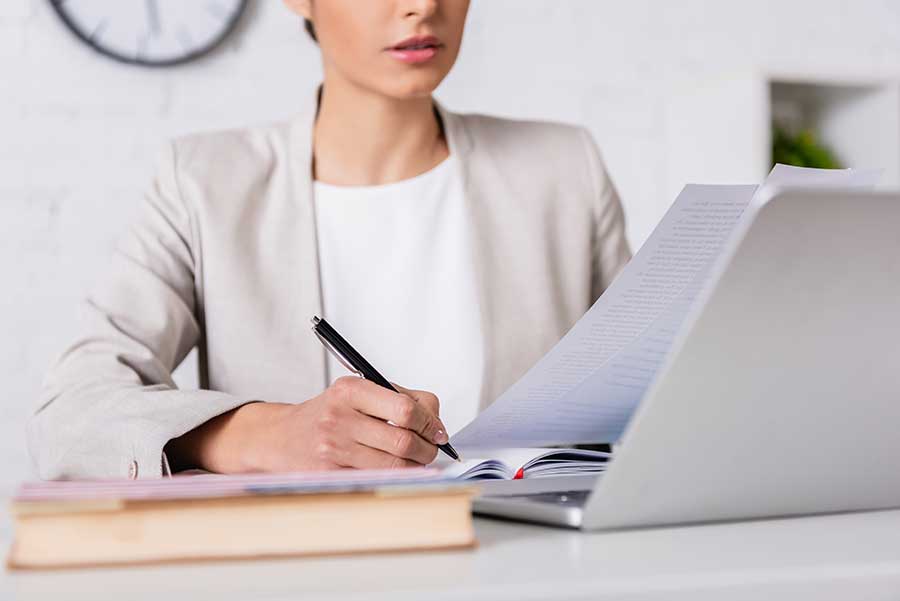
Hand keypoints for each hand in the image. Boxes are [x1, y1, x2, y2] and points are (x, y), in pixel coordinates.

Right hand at [166, 377, 448, 472]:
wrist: (282, 437)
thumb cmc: (330, 413)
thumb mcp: (358, 393)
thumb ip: (399, 399)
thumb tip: (438, 424)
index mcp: (350, 389)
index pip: (406, 407)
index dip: (431, 422)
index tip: (438, 431)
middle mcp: (339, 416)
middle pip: (404, 439)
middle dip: (427, 448)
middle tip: (432, 449)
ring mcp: (333, 448)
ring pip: (394, 464)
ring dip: (415, 465)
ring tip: (416, 460)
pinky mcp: (330, 473)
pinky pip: (377, 478)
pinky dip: (395, 476)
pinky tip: (396, 470)